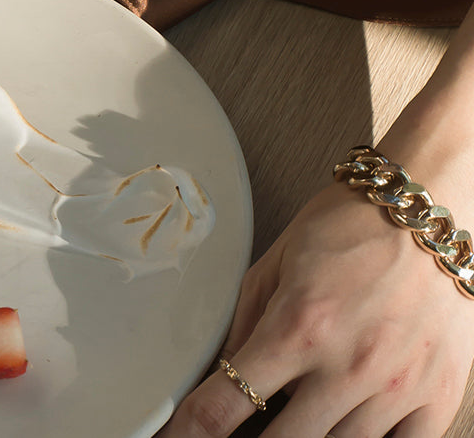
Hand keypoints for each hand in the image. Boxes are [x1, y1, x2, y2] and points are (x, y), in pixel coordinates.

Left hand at [158, 181, 473, 437]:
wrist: (425, 213)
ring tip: (304, 408)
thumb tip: (218, 371)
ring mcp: (394, 389)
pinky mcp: (435, 400)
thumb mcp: (279, 259)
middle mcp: (346, 365)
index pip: (228, 403)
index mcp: (299, 325)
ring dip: (308, 437)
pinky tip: (348, 426)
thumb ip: (246, 320)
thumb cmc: (351, 226)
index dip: (193, 431)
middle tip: (246, 426)